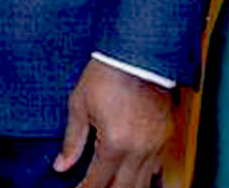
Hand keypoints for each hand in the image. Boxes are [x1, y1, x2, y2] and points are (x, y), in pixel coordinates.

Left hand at [54, 59, 174, 187]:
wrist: (137, 53)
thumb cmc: (107, 74)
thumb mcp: (79, 105)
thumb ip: (72, 140)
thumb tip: (61, 165)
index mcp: (115, 143)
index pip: (99, 181)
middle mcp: (139, 149)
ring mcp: (157, 144)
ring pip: (145, 182)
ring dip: (127, 187)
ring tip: (111, 185)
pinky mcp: (167, 136)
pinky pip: (158, 166)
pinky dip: (145, 175)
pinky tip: (134, 176)